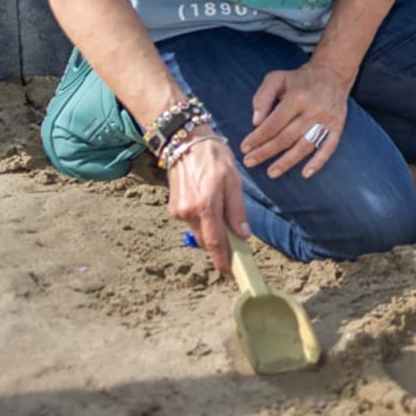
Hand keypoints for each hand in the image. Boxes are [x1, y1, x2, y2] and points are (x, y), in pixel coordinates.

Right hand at [167, 133, 249, 275]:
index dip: (223, 260)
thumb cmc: (214, 157)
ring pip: (199, 232)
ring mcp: (178, 211)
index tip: (231, 274)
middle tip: (235, 245)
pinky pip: (191, 222)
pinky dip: (202, 221)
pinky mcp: (173, 208)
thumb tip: (243, 235)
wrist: (185, 141)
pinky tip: (209, 206)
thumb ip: (237, 210)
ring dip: (211, 231)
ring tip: (223, 215)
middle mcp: (188, 212)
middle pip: (207, 240)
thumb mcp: (233, 180)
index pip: (215, 241)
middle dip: (220, 246)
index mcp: (205, 205)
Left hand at [240, 60, 349, 179]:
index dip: (257, 138)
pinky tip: (305, 173)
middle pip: (286, 137)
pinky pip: (329, 148)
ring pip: (304, 146)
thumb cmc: (300, 79)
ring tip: (271, 172)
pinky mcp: (338, 126)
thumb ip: (262, 97)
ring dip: (287, 162)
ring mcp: (327, 120)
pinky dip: (318, 162)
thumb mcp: (277, 78)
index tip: (245, 148)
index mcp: (297, 97)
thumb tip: (256, 122)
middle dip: (266, 152)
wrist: (332, 73)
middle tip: (250, 162)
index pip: (273, 124)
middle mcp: (313, 110)